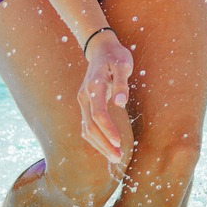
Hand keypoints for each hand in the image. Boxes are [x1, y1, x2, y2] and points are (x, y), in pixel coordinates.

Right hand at [78, 29, 133, 163]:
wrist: (101, 49)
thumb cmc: (115, 56)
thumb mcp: (123, 64)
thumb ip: (122, 82)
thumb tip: (121, 102)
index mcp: (94, 87)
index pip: (99, 114)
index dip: (108, 130)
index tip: (118, 143)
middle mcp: (85, 97)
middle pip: (90, 126)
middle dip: (103, 144)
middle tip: (118, 158)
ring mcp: (83, 101)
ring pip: (86, 128)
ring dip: (99, 144)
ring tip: (115, 156)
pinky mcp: (85, 105)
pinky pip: (87, 125)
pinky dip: (95, 138)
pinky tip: (106, 146)